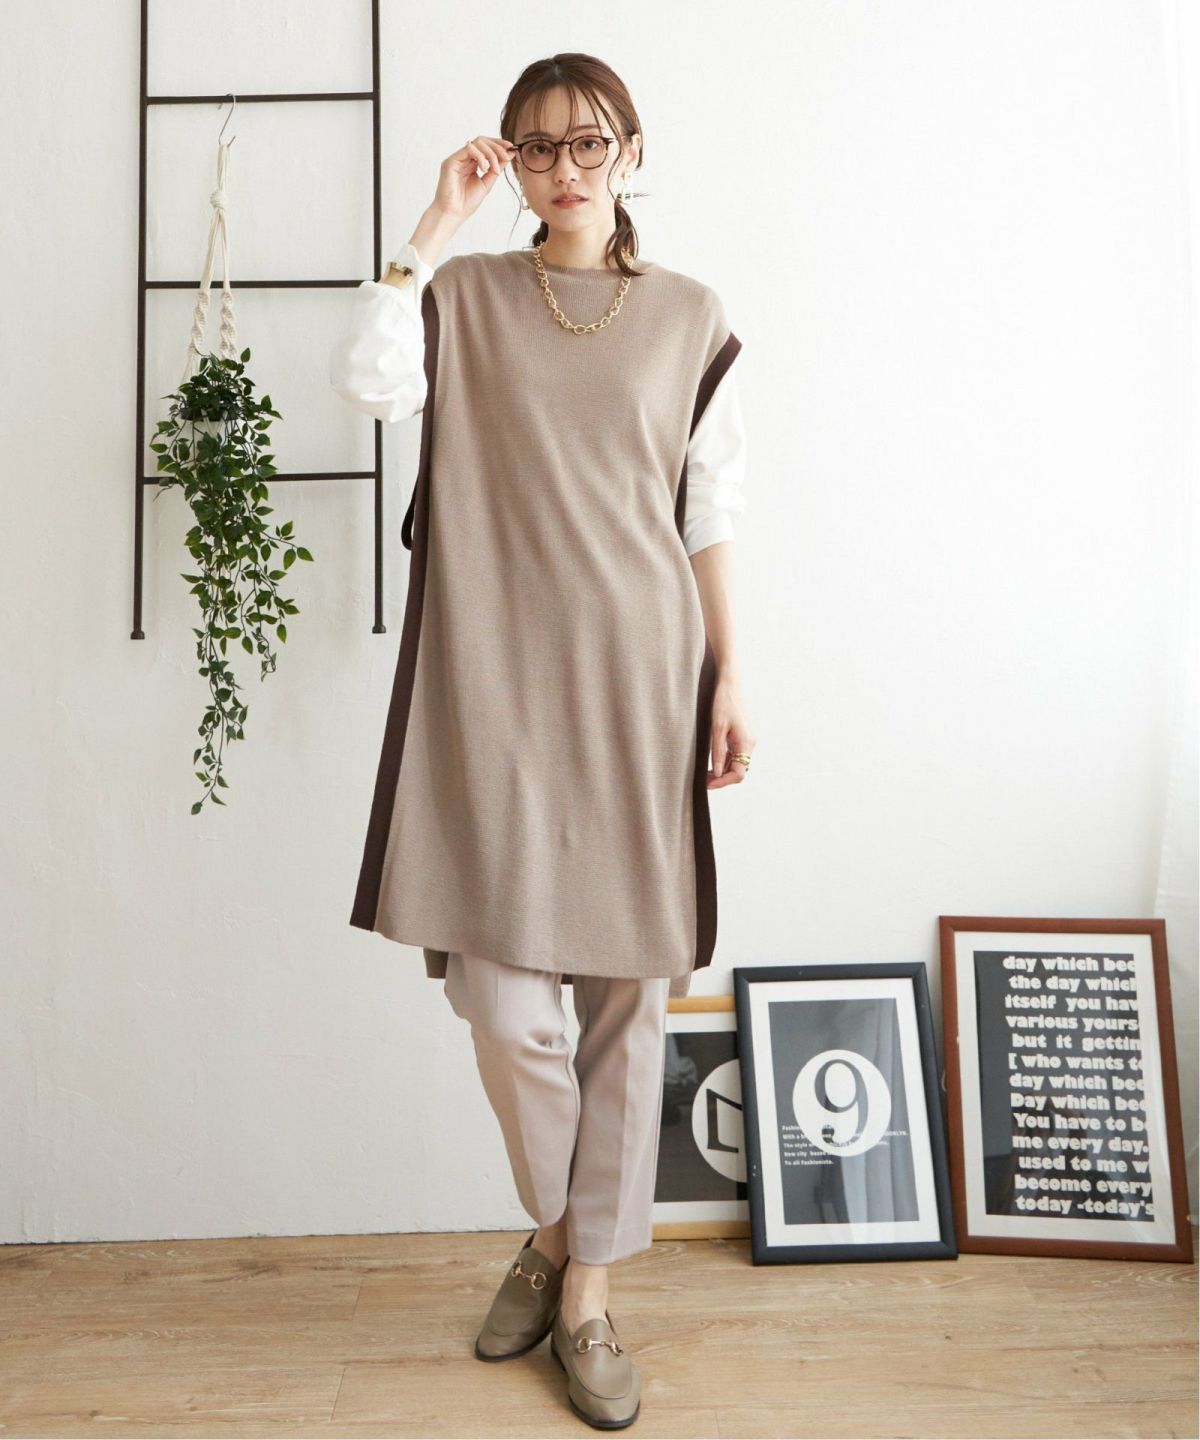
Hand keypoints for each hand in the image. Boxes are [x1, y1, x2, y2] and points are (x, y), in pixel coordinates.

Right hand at [432, 135, 516, 221]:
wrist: (454, 214)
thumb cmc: (467, 202)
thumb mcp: (487, 183)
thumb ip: (496, 168)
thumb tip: (510, 154)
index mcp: (472, 163)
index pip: (485, 146)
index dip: (499, 144)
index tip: (511, 147)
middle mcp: (464, 158)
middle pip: (482, 141)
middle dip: (497, 147)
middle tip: (506, 156)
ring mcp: (457, 159)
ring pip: (477, 143)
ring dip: (490, 153)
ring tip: (494, 169)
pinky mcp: (451, 161)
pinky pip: (469, 148)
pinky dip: (480, 156)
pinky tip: (484, 168)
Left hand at [707, 674, 754, 788]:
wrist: (729, 684)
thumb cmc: (723, 703)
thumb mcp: (717, 728)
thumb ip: (718, 752)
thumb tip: (718, 773)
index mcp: (746, 743)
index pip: (739, 773)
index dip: (724, 782)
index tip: (708, 785)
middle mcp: (750, 744)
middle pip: (739, 771)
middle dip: (722, 779)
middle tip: (704, 781)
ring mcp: (747, 740)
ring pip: (737, 764)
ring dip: (723, 772)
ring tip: (706, 774)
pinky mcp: (742, 737)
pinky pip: (735, 755)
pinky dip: (725, 762)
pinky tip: (713, 763)